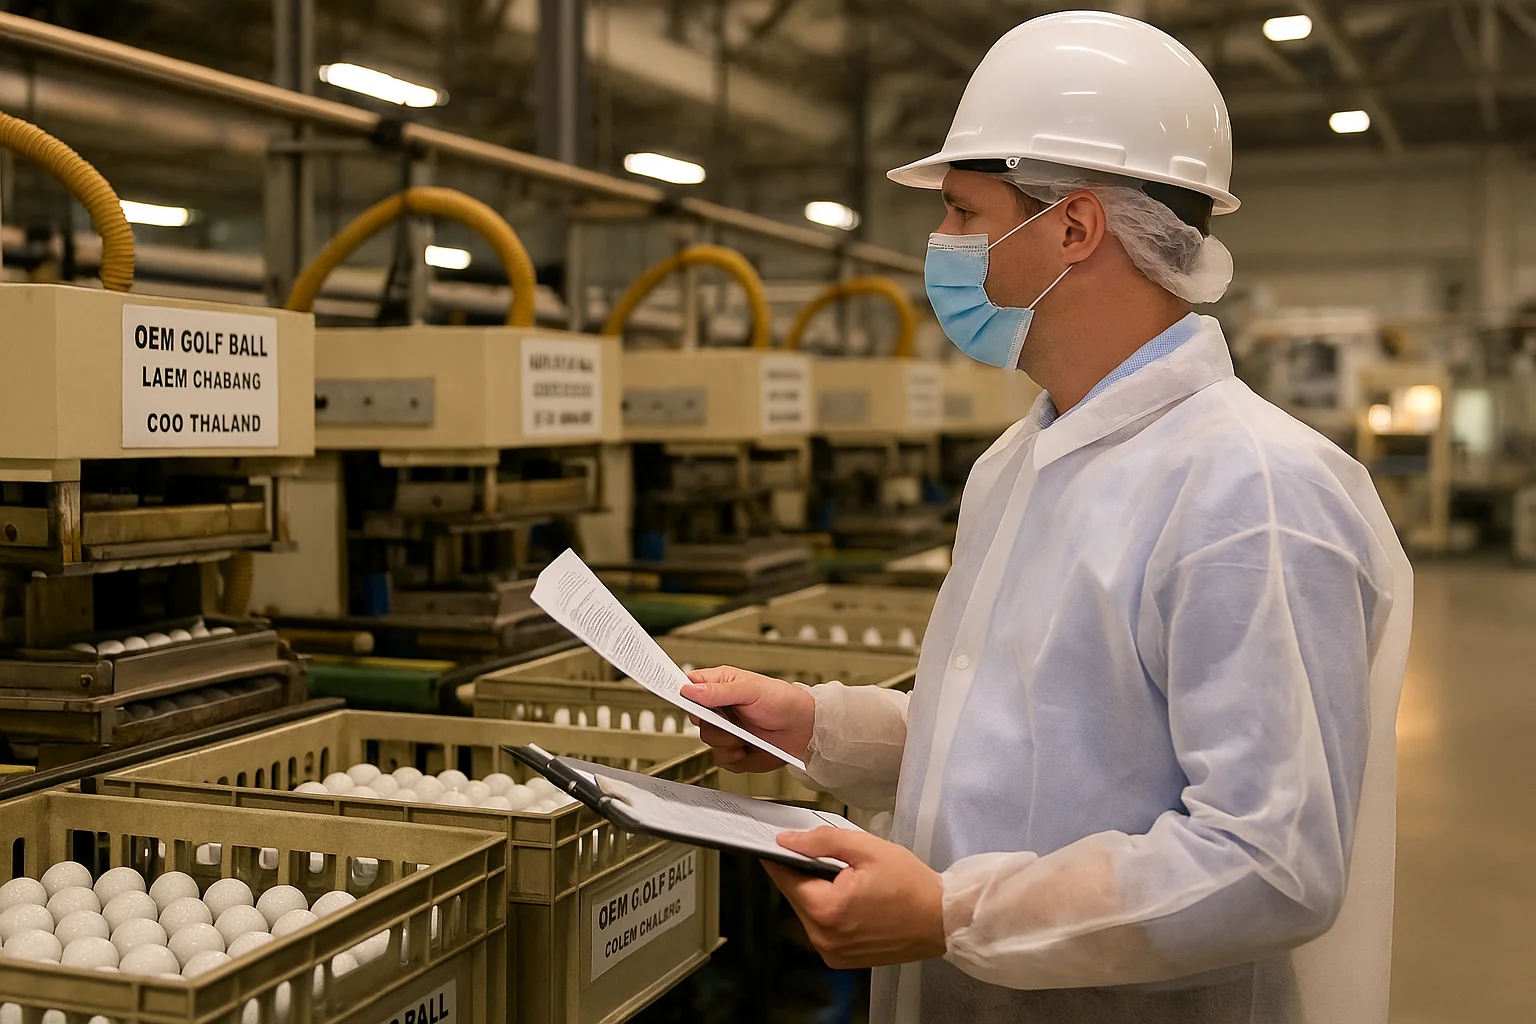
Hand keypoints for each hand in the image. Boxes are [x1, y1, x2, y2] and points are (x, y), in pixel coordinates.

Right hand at [680, 666, 814, 772]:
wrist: (802, 730)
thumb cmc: (782, 701)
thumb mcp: (750, 689)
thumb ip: (719, 690)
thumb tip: (689, 690)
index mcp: (720, 685)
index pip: (689, 686)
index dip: (680, 692)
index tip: (678, 697)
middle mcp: (720, 708)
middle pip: (695, 718)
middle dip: (711, 724)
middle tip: (728, 720)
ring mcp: (726, 730)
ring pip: (706, 740)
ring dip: (725, 742)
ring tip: (743, 736)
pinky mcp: (733, 751)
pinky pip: (720, 759)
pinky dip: (733, 758)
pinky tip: (746, 748)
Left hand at [763, 827, 946, 968]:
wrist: (941, 919)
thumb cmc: (910, 884)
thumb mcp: (867, 849)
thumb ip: (822, 841)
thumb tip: (787, 841)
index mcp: (827, 910)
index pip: (785, 878)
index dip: (780, 857)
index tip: (780, 843)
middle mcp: (824, 938)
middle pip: (796, 896)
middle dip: (804, 874)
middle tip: (828, 858)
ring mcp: (832, 953)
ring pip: (808, 913)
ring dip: (817, 894)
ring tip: (845, 880)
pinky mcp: (842, 959)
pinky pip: (822, 929)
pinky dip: (829, 912)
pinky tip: (850, 901)